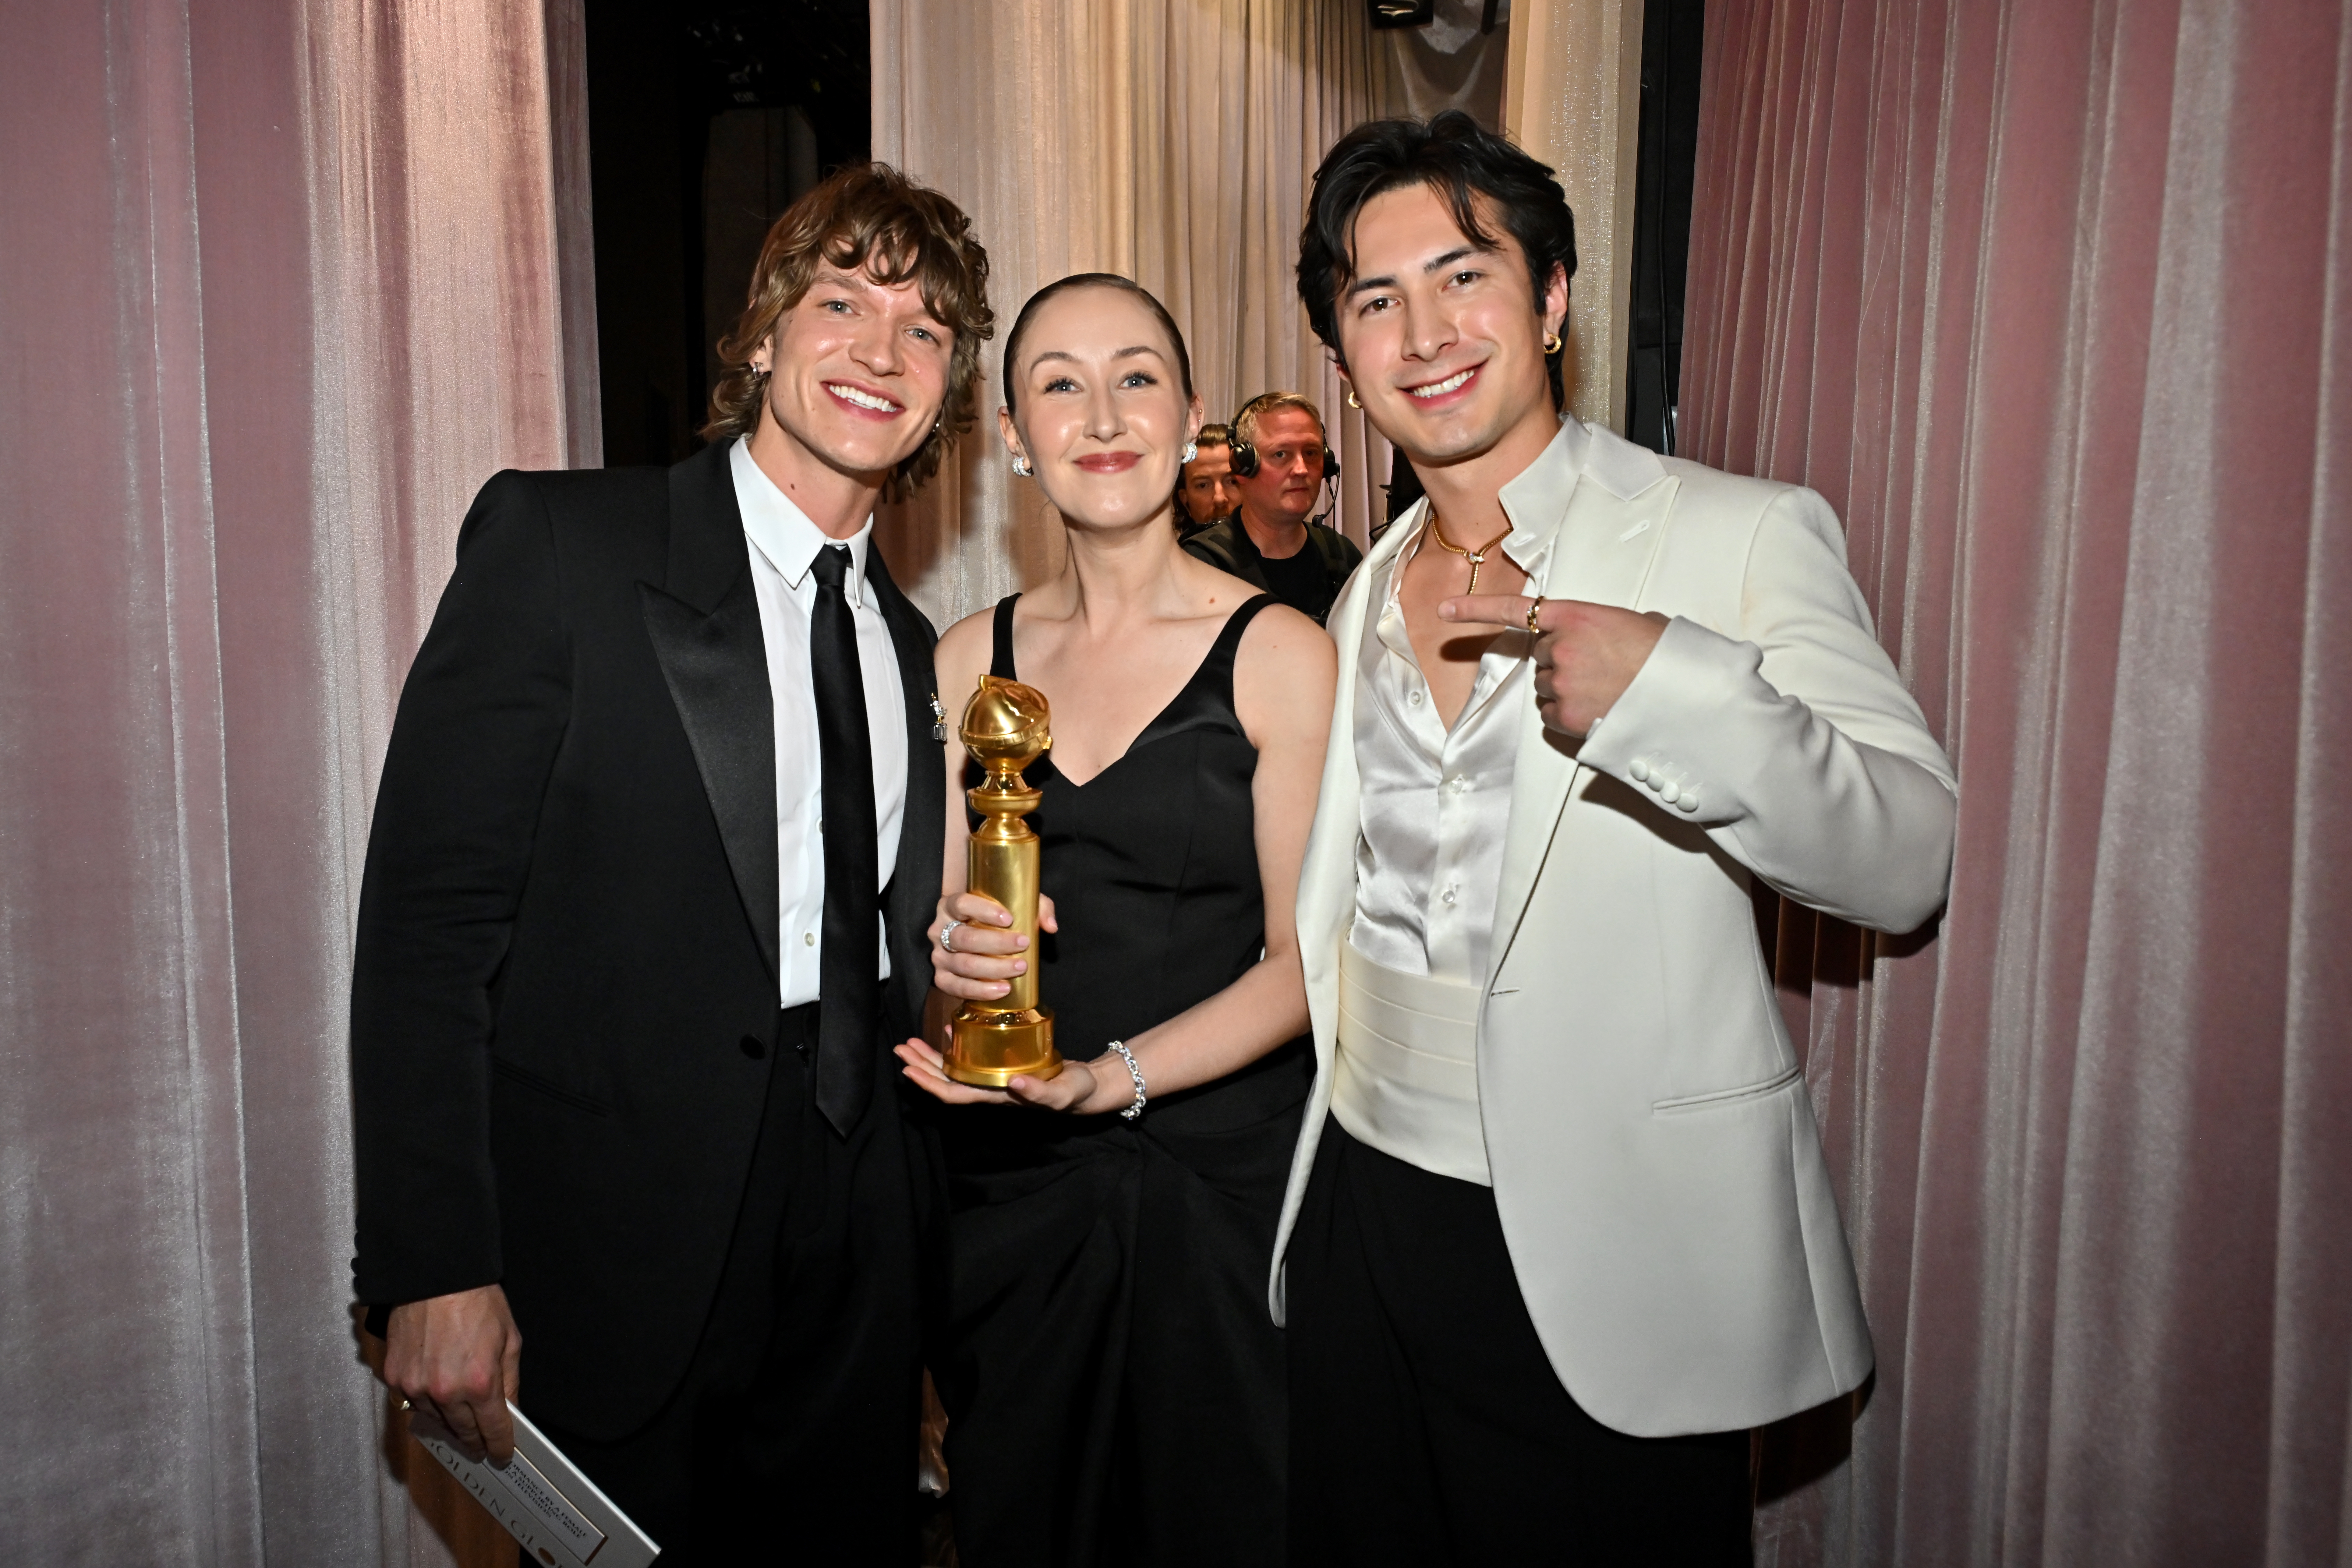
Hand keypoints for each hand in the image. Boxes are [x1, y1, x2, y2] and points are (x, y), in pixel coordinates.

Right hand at [383, 1284, 522, 1464]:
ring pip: (436, 1421)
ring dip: (450, 1423)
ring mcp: (417, 1387)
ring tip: (460, 1422)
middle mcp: (446, 1391)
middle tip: (482, 1447)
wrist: (436, 1276)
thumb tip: (509, 1412)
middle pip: (463, 1432)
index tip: (501, 1455)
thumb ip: (510, 1381)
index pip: (493, 1430)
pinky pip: (412, 1403)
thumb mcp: (509, 1340)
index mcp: (480, 1383)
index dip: (500, 1446)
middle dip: (475, 1441)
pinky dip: (426, 1404)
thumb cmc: (478, 1302)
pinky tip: (436, 1397)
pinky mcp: (395, 1377)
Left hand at [893, 1036, 1126, 1113]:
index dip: (929, 1084)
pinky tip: (947, 1031)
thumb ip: (1040, 1092)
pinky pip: (971, 1056)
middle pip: (946, 1080)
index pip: (954, 1093)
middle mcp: (989, 1088)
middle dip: (921, 1066)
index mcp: (996, 1096)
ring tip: (911, 1041)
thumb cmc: (1073, 1092)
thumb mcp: (1061, 1093)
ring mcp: (993, 1077)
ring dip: (931, 1057)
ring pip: (954, 1068)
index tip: (909, 1069)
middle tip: (901, 1047)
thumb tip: (1015, 1084)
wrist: (1084, 1087)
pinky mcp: (1001, 1064)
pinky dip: (955, 1045)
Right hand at [929, 890, 1056, 1003]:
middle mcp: (939, 930)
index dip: (983, 910)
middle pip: (965, 938)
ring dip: (993, 968)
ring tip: (1020, 967)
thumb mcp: (1016, 904)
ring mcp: (939, 956)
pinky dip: (979, 990)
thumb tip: (1050, 926)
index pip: (961, 904)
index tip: (1009, 919)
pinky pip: (954, 987)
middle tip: (1024, 944)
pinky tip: (1001, 990)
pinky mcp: (941, 977)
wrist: (975, 937)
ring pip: (963, 964)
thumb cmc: (995, 919)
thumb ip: (1037, 907)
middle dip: (997, 943)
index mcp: (950, 906)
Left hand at [1440, 595, 1667, 737]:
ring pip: (1548, 687)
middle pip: (1542, 657)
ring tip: (1607, 689)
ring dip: (1569, 689)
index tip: (1445, 610)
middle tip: (1602, 668)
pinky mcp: (1568, 717)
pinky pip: (1554, 716)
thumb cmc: (1668, 658)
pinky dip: (1570, 716)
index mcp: (1577, 617)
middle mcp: (1561, 648)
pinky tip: (1600, 709)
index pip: (1516, 610)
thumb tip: (1610, 638)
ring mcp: (1562, 683)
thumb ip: (1607, 625)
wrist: (1687, 696)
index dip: (1476, 610)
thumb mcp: (1640, 624)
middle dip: (1564, 662)